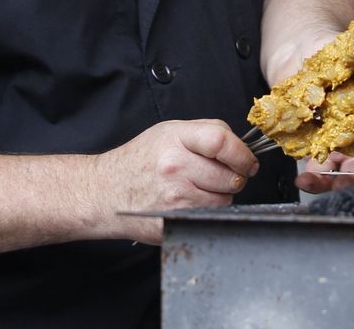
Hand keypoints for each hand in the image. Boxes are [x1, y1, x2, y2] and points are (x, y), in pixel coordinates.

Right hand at [92, 119, 258, 243]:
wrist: (105, 192)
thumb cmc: (138, 161)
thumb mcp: (167, 132)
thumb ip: (205, 132)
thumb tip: (240, 145)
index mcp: (175, 139)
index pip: (222, 142)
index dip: (243, 153)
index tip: (248, 161)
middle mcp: (175, 167)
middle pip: (231, 176)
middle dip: (234, 177)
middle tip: (220, 175)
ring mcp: (175, 198)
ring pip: (225, 200)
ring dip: (221, 196)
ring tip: (199, 188)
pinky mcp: (175, 221)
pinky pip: (210, 217)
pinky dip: (208, 212)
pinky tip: (191, 203)